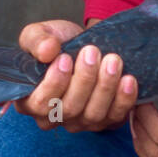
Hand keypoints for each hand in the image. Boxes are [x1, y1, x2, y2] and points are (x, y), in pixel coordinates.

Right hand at [14, 19, 137, 131]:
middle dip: (84, 79)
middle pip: (69, 109)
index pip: (39, 104)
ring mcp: (80, 123)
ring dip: (105, 87)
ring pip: (93, 114)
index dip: (53, 84)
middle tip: (92, 52)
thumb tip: (46, 51)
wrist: (86, 45)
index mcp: (29, 101)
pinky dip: (123, 99)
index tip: (65, 58)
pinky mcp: (105, 122)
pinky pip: (115, 117)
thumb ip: (36, 41)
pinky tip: (128, 80)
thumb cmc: (58, 43)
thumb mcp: (39, 34)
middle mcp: (54, 118)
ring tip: (113, 60)